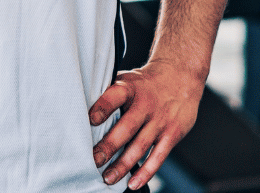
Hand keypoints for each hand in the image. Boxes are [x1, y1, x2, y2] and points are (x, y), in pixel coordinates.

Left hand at [88, 61, 202, 188]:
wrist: (180, 77)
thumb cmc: (145, 83)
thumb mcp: (127, 80)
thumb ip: (108, 93)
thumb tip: (78, 104)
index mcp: (131, 88)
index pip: (115, 96)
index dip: (103, 107)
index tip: (90, 119)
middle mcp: (145, 105)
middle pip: (126, 127)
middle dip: (109, 146)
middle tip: (94, 160)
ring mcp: (160, 121)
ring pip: (140, 146)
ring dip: (123, 165)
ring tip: (108, 178)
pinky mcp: (172, 135)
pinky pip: (158, 157)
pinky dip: (146, 172)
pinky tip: (132, 183)